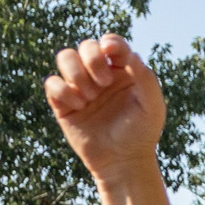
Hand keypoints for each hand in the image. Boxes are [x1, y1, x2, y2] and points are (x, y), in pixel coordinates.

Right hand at [45, 34, 165, 184]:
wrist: (123, 162)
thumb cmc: (141, 133)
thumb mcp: (152, 105)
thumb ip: (145, 76)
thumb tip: (129, 53)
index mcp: (121, 70)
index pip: (111, 43)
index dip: (110, 43)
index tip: (112, 54)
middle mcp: (99, 74)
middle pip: (85, 46)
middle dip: (92, 59)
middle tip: (105, 83)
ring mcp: (80, 87)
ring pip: (65, 57)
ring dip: (76, 72)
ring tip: (90, 96)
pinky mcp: (63, 103)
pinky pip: (52, 83)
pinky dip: (63, 91)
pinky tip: (79, 107)